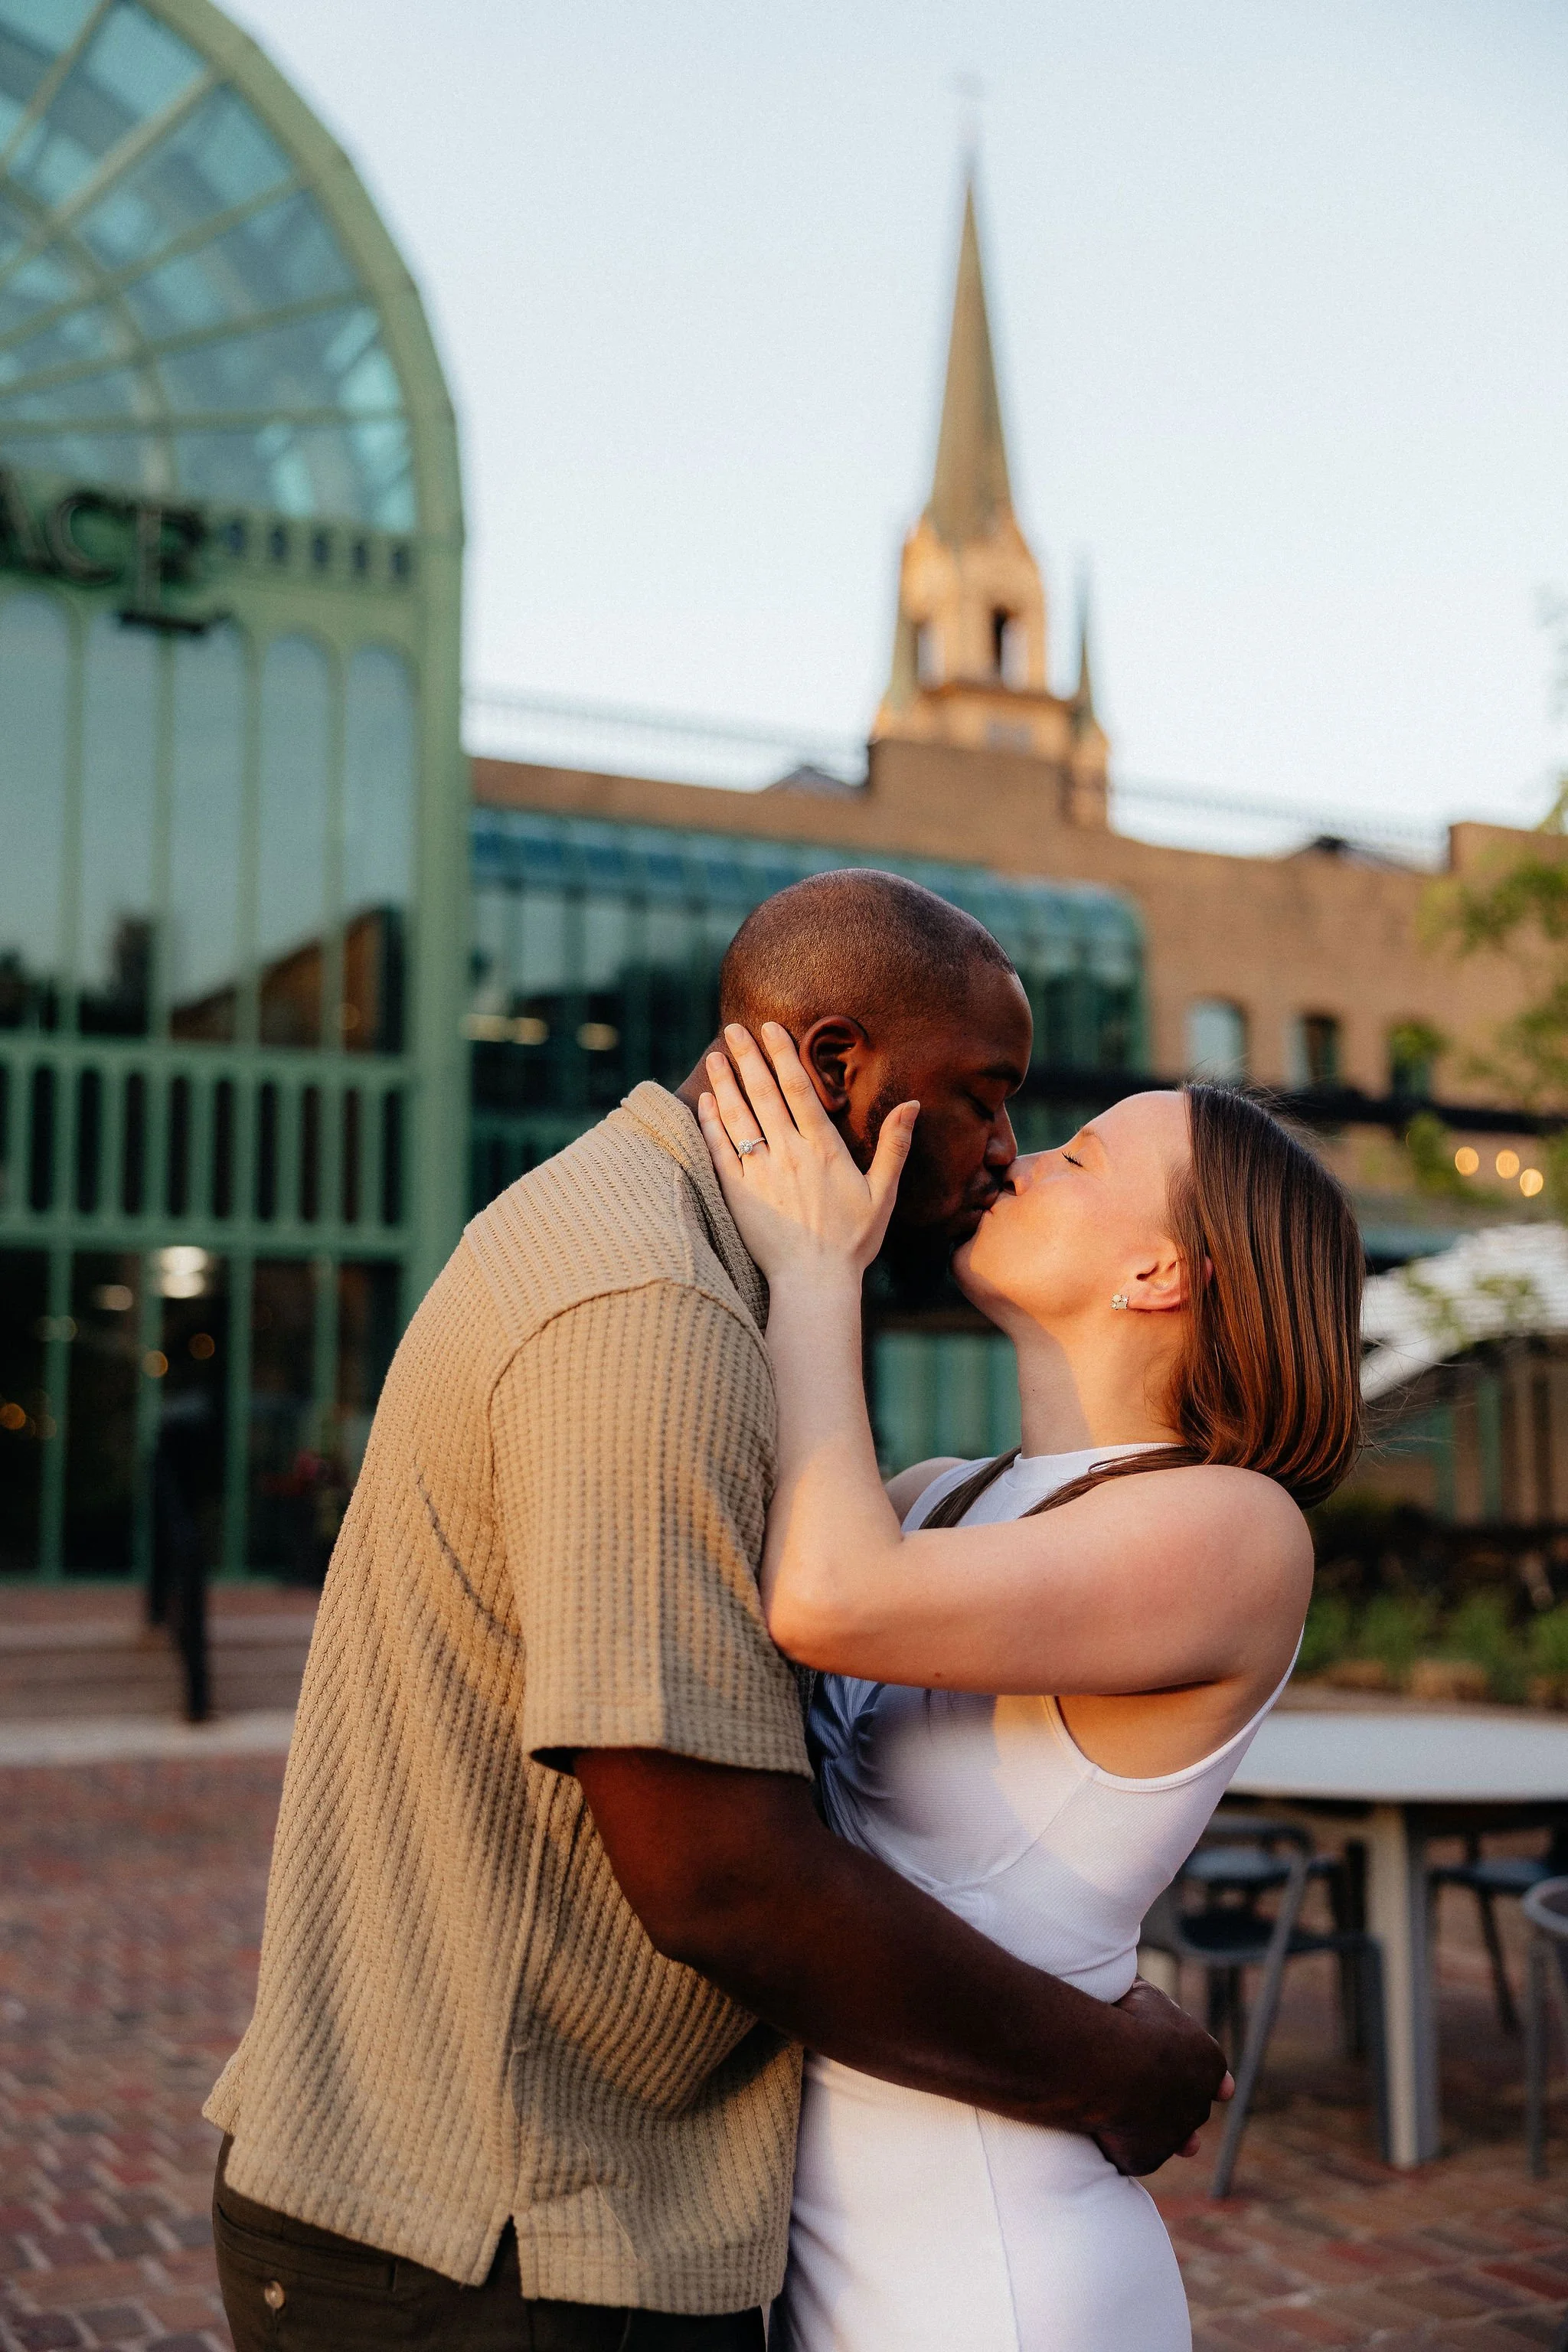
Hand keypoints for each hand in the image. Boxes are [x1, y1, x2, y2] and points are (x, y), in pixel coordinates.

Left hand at [697, 1023, 917, 1281]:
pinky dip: (711, 1122)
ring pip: (738, 1117)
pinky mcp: (739, 1193)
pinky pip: (721, 1150)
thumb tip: (911, 1104)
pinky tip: (705, 1100)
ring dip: (725, 1083)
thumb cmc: (853, 1241)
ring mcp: (760, 1172)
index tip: (770, 1029)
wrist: (815, 1282)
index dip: (784, 1055)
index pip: (799, 1090)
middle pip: (764, 1094)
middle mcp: (789, 1154)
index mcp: (824, 1149)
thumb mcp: (882, 1193)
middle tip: (733, 1028)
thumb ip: (894, 1146)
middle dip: (748, 1058)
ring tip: (716, 1055)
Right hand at [1094, 1979, 1232, 2176]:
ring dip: (1160, 2133)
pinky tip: (1105, 2133)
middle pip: (1193, 2108)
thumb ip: (1151, 2004)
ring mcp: (1174, 2135)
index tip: (1215, 2087)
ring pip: (1169, 2137)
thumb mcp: (1144, 1996)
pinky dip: (1122, 2144)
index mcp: (1208, 2061)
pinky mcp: (1145, 2158)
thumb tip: (1137, 1989)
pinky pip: (1134, 2153)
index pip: (1212, 2073)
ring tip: (1141, 2124)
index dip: (1206, 2077)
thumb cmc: (1126, 2020)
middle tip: (1160, 2097)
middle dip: (1180, 2104)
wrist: (1110, 2063)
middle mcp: (1199, 2103)